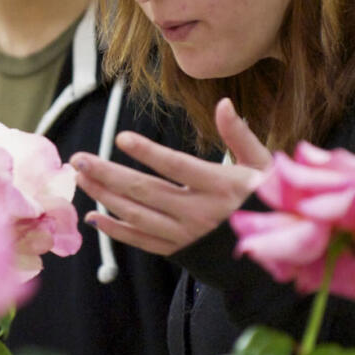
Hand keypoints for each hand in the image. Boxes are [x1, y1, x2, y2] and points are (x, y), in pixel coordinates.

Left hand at [71, 98, 272, 254]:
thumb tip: (224, 103)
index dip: (148, 153)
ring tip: (81, 177)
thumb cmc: (267, 197)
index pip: (177, 167)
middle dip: (108, 174)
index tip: (121, 138)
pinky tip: (93, 216)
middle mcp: (200, 213)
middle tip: (78, 158)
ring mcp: (187, 235)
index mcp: (221, 186)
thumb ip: (239, 135)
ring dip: (105, 196)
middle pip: (146, 191)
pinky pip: (142, 241)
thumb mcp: (262, 164)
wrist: (276, 249)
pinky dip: (116, 230)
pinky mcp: (180, 251)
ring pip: (138, 215)